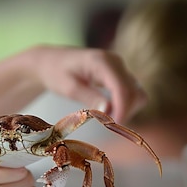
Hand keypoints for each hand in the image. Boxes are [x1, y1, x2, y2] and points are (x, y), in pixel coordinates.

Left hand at [32, 46, 146, 122]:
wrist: (50, 61)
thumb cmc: (55, 72)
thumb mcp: (68, 87)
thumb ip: (89, 97)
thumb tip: (109, 110)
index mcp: (102, 62)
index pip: (123, 87)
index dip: (122, 108)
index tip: (114, 125)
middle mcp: (115, 62)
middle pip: (134, 92)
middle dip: (124, 110)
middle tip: (106, 124)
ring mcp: (119, 67)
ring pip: (136, 93)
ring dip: (126, 109)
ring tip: (106, 117)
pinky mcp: (119, 74)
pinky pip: (131, 92)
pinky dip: (124, 104)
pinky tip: (108, 110)